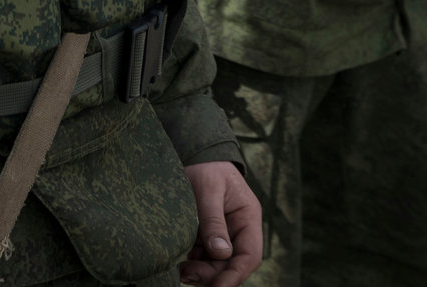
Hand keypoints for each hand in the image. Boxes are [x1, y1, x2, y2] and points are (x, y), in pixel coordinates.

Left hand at [179, 161, 261, 286]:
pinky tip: (178, 261)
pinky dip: (191, 262)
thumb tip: (221, 253)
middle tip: (186, 274)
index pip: (249, 255)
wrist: (191, 152)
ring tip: (180, 270)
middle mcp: (237, 230)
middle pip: (230, 264)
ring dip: (199, 272)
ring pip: (214, 264)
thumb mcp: (208, 189)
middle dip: (211, 275)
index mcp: (247, 218)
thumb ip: (213, 220)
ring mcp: (221, 234)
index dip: (235, 275)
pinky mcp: (204, 235)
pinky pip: (201, 256)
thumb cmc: (204, 166)